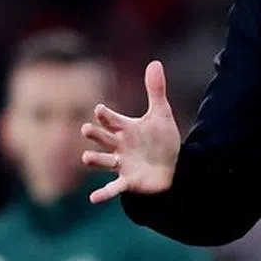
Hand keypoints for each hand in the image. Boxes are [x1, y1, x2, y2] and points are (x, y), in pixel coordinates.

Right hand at [80, 60, 181, 203]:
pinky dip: (103, 193)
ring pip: (103, 161)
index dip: (106, 115)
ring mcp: (121, 164)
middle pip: (103, 138)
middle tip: (86, 129)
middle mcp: (119, 145)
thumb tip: (155, 62)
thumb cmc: (162, 140)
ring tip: (86, 157)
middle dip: (95, 134)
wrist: (175, 167)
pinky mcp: (127, 181)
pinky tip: (93, 199)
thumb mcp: (161, 114)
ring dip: (94, 159)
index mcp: (124, 128)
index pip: (111, 119)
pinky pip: (113, 188)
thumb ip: (155, 90)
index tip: (100, 109)